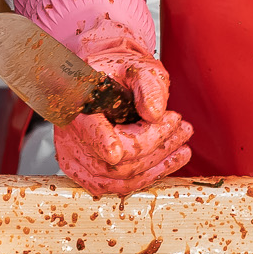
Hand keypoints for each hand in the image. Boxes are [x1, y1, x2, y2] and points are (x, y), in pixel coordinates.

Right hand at [54, 18, 192, 194]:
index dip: (101, 142)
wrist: (107, 80)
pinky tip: (169, 160)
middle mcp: (69, 135)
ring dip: (156, 165)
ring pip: (117, 178)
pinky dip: (147, 176)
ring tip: (183, 145)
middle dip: (154, 145)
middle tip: (182, 125)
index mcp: (77, 103)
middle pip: (111, 159)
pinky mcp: (86, 172)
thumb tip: (154, 113)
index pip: (86, 129)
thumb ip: (147, 84)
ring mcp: (75, 158)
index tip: (115, 152)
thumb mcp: (137, 67)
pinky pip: (117, 186)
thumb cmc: (120, 72)